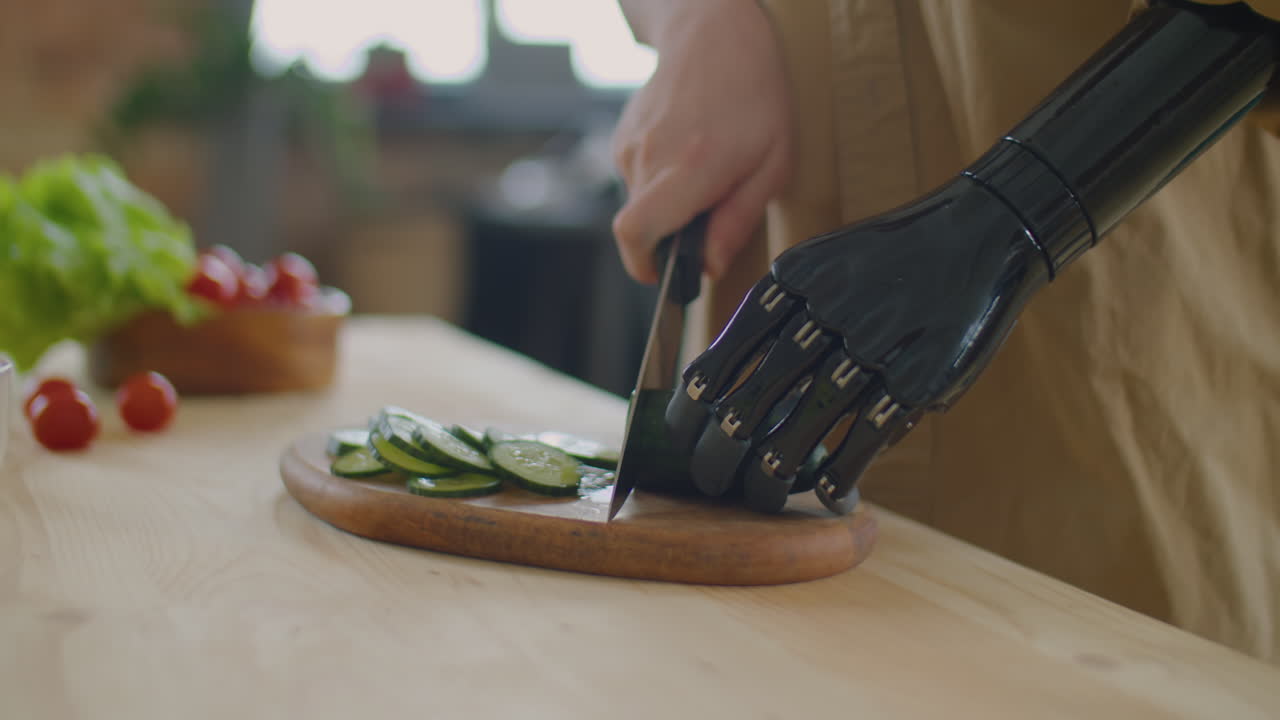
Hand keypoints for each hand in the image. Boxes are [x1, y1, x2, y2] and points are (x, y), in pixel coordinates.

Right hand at [611, 0, 792, 283]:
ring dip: (669, 203)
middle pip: (641, 226)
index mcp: (688, 169)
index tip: (663, 274)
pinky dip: (661, 180)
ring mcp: (630, 145)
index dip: (643, 265)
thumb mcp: (771, 165)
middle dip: (672, 233)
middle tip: (711, 209)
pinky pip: (637, 178)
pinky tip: (689, 152)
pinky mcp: (623, 136)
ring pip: (640, 202)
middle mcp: (649, 158)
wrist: (716, 34)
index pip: (635, 233)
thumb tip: (710, 266)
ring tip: (705, 171)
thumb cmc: (754, 96)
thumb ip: (737, 221)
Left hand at [661, 177, 1051, 513]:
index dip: (694, 407)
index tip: (683, 434)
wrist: (982, 231)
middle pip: (752, 401)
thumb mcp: (822, 263)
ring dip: (773, 473)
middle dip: (720, 452)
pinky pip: (865, 439)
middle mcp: (827, 312)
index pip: (725, 356)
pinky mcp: (921, 378)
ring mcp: (875, 347)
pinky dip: (840, 475)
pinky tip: (828, 492)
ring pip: (803, 429)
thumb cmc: (889, 260)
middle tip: (709, 479)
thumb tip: (725, 384)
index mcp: (793, 281)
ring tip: (760, 494)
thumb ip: (778, 316)